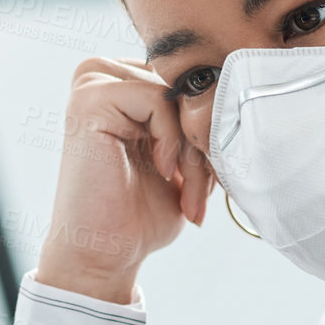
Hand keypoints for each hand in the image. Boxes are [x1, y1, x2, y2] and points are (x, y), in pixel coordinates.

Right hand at [35, 55, 215, 301]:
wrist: (107, 251)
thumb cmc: (141, 211)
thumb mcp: (181, 157)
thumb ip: (195, 119)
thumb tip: (235, 91)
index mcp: (121, 80)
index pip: (188, 80)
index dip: (207, 130)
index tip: (211, 179)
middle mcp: (102, 73)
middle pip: (183, 86)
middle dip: (203, 143)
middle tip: (200, 194)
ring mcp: (92, 82)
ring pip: (176, 95)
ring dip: (192, 150)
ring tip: (188, 194)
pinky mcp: (89, 99)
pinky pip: (158, 99)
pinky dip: (171, 140)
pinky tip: (162, 172)